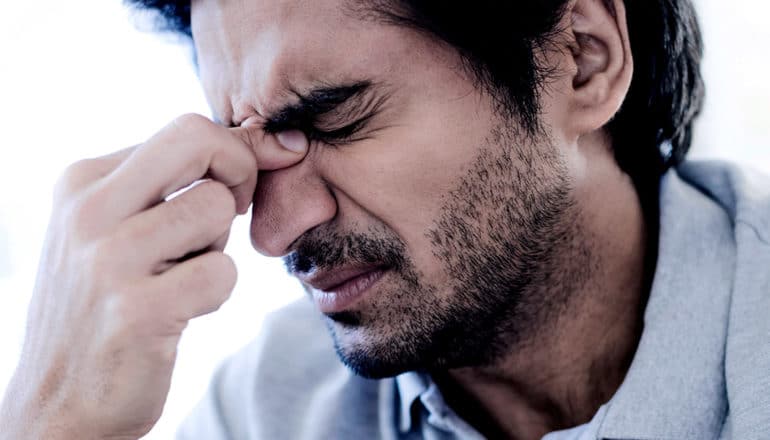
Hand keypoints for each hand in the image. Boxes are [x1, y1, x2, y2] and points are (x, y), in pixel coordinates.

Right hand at [0, 114, 307, 438]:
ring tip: (181, 276)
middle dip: (239, 169)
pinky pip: (222, 272)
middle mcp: (87, 210)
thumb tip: (281, 140)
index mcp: (83, 181)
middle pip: (198, 139)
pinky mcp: (137, 310)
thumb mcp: (124, 229)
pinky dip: (216, 294)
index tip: (234, 192)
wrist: (59, 403)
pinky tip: (180, 312)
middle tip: (233, 211)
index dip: (230, 158)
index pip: (185, 129)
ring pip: (216, 209)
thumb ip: (183, 180)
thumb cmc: (109, 305)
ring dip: (217, 248)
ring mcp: (108, 260)